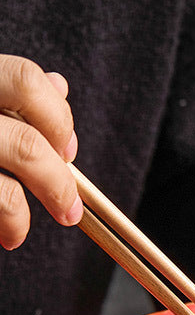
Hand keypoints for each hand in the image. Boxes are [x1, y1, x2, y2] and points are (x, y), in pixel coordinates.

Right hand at [0, 54, 81, 249]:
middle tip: (69, 207)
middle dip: (58, 175)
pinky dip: (13, 224)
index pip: (25, 80)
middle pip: (29, 128)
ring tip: (35, 225)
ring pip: (22, 154)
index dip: (55, 117)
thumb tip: (59, 85)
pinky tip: (10, 235)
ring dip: (48, 197)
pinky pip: (0, 198)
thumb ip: (13, 98)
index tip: (66, 151)